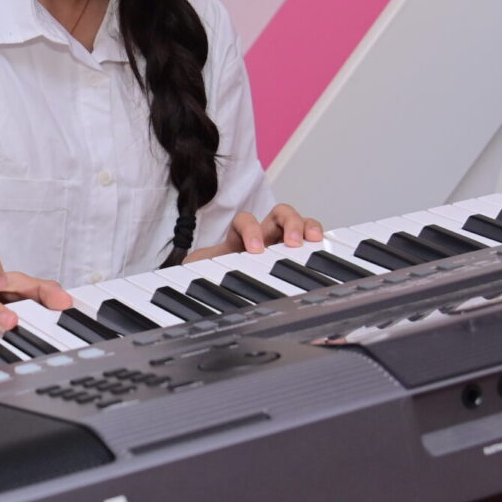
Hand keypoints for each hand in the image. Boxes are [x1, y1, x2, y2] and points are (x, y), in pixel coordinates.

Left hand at [186, 203, 323, 262]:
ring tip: (313, 240)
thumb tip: (178, 274)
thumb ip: (191, 268)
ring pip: (299, 225)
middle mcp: (262, 236)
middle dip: (289, 223)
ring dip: (307, 228)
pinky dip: (318, 242)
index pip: (246, 221)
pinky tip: (323, 247)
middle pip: (280, 214)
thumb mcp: (194, 271)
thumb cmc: (206, 275)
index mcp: (237, 237)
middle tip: (293, 243)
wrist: (211, 287)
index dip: (252, 230)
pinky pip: (309, 246)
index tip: (255, 249)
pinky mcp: (293, 257)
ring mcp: (279, 244)